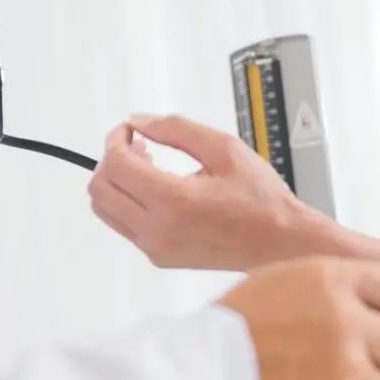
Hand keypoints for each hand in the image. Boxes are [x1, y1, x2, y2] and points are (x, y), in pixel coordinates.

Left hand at [88, 115, 346, 269]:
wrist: (280, 244)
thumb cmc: (262, 202)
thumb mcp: (223, 148)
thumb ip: (176, 129)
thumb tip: (140, 122)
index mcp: (174, 201)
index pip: (116, 165)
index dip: (116, 139)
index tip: (129, 130)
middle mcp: (158, 230)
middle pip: (100, 189)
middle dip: (111, 159)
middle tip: (136, 145)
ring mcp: (156, 248)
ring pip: (104, 210)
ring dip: (116, 182)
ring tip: (147, 165)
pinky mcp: (159, 258)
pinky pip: (123, 225)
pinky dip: (127, 202)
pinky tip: (156, 188)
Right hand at [218, 257, 379, 379]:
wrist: (199, 374)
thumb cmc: (235, 326)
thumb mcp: (284, 279)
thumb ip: (332, 286)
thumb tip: (372, 297)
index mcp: (331, 279)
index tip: (378, 322)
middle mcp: (344, 319)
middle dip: (376, 354)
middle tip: (340, 360)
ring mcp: (343, 367)